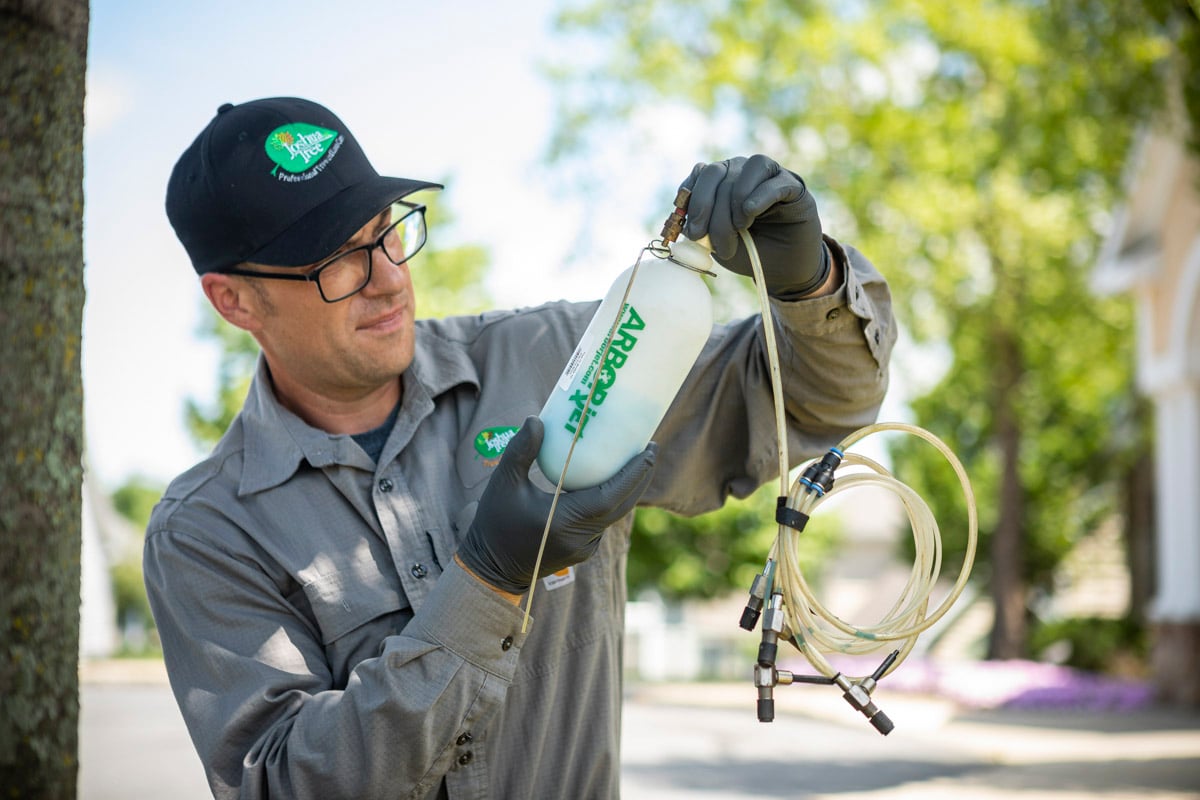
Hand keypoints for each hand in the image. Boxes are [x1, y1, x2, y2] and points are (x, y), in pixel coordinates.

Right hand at [457, 416, 656, 594]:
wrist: (490, 569)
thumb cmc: (494, 524)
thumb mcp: (503, 484)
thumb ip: (520, 451)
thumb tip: (537, 420)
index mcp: (565, 522)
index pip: (611, 497)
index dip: (633, 474)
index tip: (648, 450)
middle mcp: (581, 538)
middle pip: (622, 505)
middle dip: (640, 477)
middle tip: (649, 448)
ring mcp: (584, 547)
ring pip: (615, 514)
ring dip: (628, 488)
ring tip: (636, 459)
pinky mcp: (582, 549)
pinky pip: (604, 521)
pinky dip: (612, 500)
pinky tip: (613, 480)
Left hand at [680, 154, 829, 297]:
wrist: (782, 268)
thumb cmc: (747, 251)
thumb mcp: (717, 243)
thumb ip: (702, 228)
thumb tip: (684, 221)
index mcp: (721, 181)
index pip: (701, 175)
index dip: (692, 200)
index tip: (692, 233)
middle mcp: (742, 171)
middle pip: (717, 171)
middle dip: (708, 206)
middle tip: (709, 239)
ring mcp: (769, 176)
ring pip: (747, 167)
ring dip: (735, 198)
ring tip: (738, 227)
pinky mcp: (793, 187)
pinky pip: (774, 181)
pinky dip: (759, 195)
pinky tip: (750, 212)